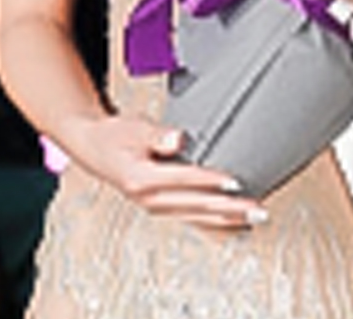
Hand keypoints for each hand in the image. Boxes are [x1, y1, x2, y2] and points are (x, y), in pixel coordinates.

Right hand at [61, 113, 266, 230]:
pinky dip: (214, 223)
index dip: (210, 180)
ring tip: (254, 217)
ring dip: (228, 219)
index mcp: (141, 180)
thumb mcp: (134, 128)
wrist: (94, 149)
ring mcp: (156, 207)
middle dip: (230, 208)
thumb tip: (178, 140)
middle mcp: (150, 200)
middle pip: (196, 206)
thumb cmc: (116, 135)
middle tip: (257, 208)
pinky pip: (193, 219)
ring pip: (198, 218)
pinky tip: (234, 224)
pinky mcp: (163, 208)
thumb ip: (158, 135)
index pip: (184, 181)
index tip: (235, 182)